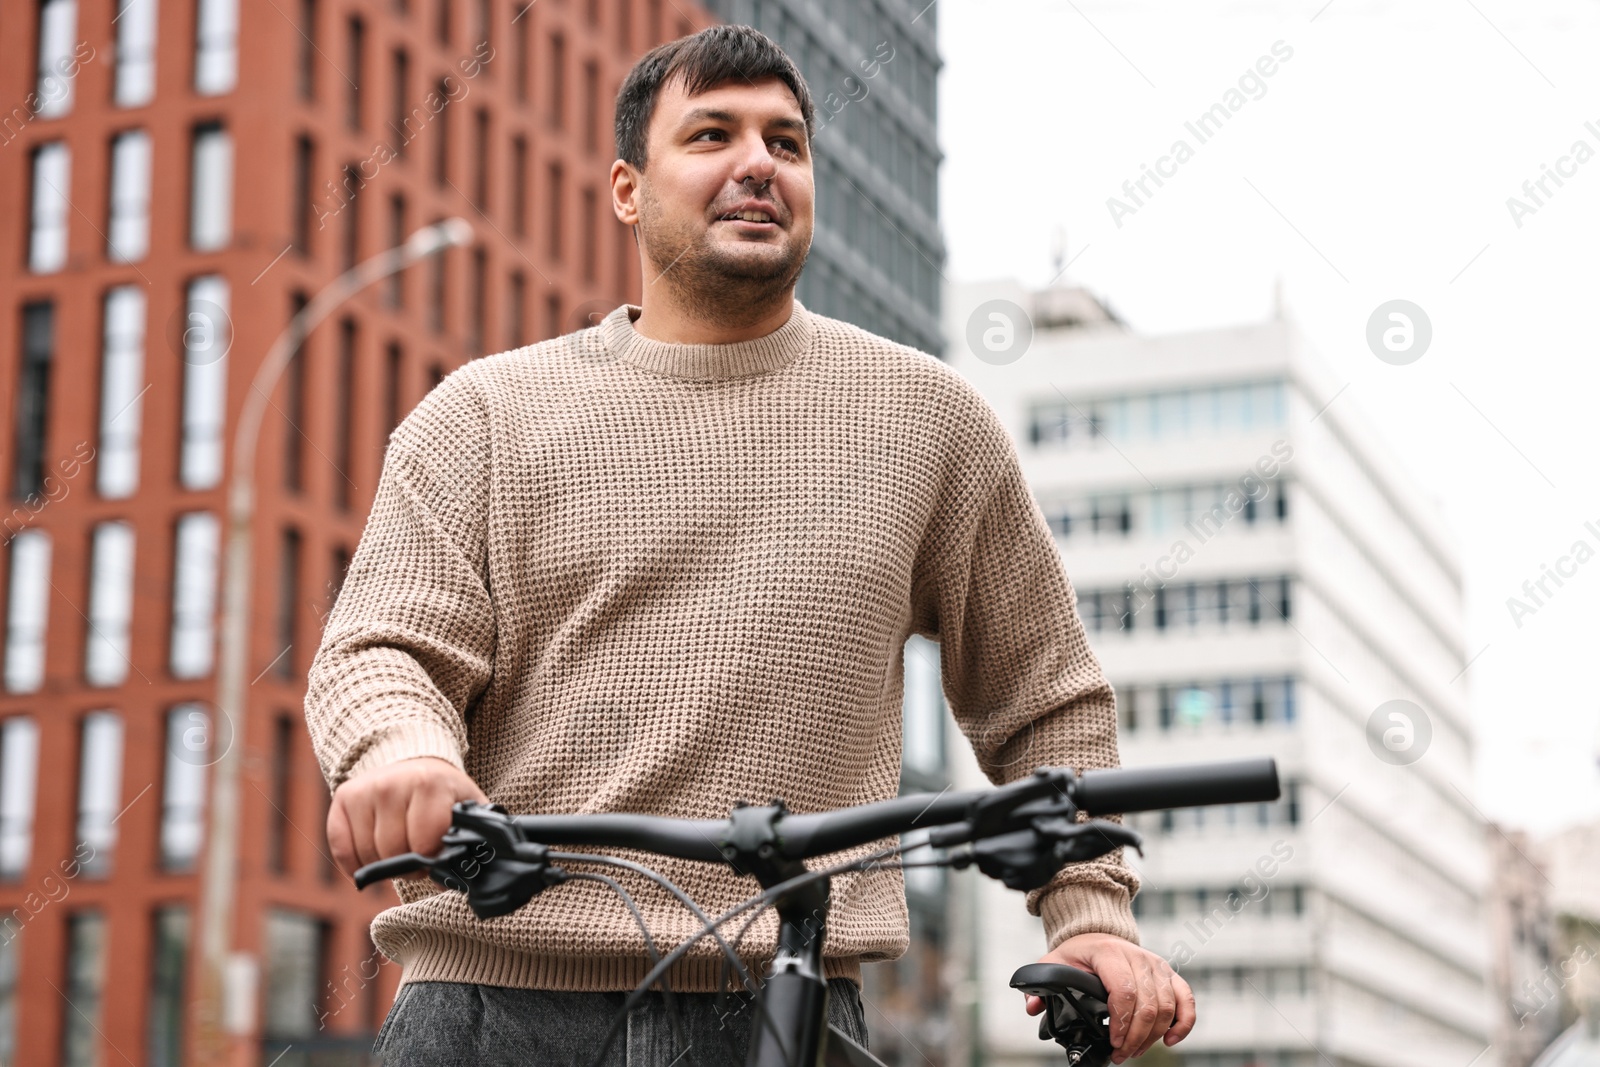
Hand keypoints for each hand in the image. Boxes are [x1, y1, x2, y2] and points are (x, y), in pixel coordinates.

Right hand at [327, 756, 487, 878]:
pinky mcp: (342, 799)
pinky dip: (357, 864)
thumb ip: (473, 837)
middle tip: (418, 853)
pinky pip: (342, 851)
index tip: (437, 854)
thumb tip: (465, 874)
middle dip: (409, 864)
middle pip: (394, 853)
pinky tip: (374, 854)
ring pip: (369, 856)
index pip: (425, 845)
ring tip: (400, 847)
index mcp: (430, 785)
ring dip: (385, 865)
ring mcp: (364, 791)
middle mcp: (393, 784)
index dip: (432, 860)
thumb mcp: (466, 805)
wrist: (412, 760)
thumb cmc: (443, 792)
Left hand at [1024, 932, 1193, 1062]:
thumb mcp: (1055, 961)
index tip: (1112, 1042)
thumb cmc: (1078, 952)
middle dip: (1135, 1037)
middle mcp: (1138, 957)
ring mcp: (1156, 965)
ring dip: (1152, 1036)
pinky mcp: (1169, 974)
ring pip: (1166, 1006)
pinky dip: (1183, 1023)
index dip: (1121, 1021)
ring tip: (1133, 1050)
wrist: (1098, 933)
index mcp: (1109, 953)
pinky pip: (1186, 999)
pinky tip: (1169, 1040)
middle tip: (1120, 1054)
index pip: (1124, 989)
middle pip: (1147, 1004)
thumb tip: (1033, 1006)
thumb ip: (1044, 983)